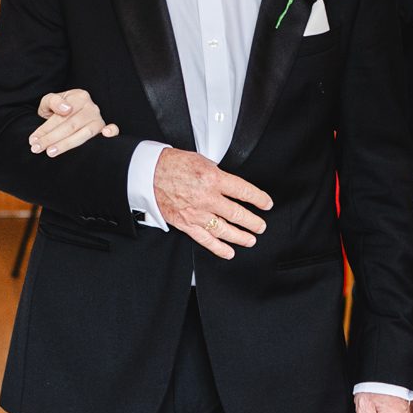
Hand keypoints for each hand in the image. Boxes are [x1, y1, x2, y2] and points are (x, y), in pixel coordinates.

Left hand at [27, 89, 119, 157]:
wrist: (70, 110)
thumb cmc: (59, 108)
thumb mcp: (49, 101)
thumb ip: (52, 101)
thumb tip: (66, 110)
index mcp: (78, 97)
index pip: (60, 116)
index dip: (44, 129)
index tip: (33, 140)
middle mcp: (91, 107)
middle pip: (70, 125)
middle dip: (51, 138)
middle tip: (37, 148)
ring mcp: (99, 118)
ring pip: (84, 133)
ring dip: (67, 144)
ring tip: (50, 152)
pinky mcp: (105, 128)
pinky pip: (113, 130)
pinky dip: (111, 133)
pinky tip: (105, 135)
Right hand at [152, 148, 272, 258]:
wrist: (147, 173)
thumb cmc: (170, 164)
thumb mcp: (201, 160)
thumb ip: (217, 173)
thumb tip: (228, 183)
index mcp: (213, 179)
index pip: (244, 191)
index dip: (259, 199)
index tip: (266, 203)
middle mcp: (207, 198)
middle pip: (237, 214)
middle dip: (253, 222)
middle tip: (261, 225)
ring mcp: (197, 213)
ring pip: (225, 230)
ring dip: (241, 237)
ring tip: (250, 239)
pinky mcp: (186, 223)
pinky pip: (205, 240)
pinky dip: (219, 248)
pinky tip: (229, 252)